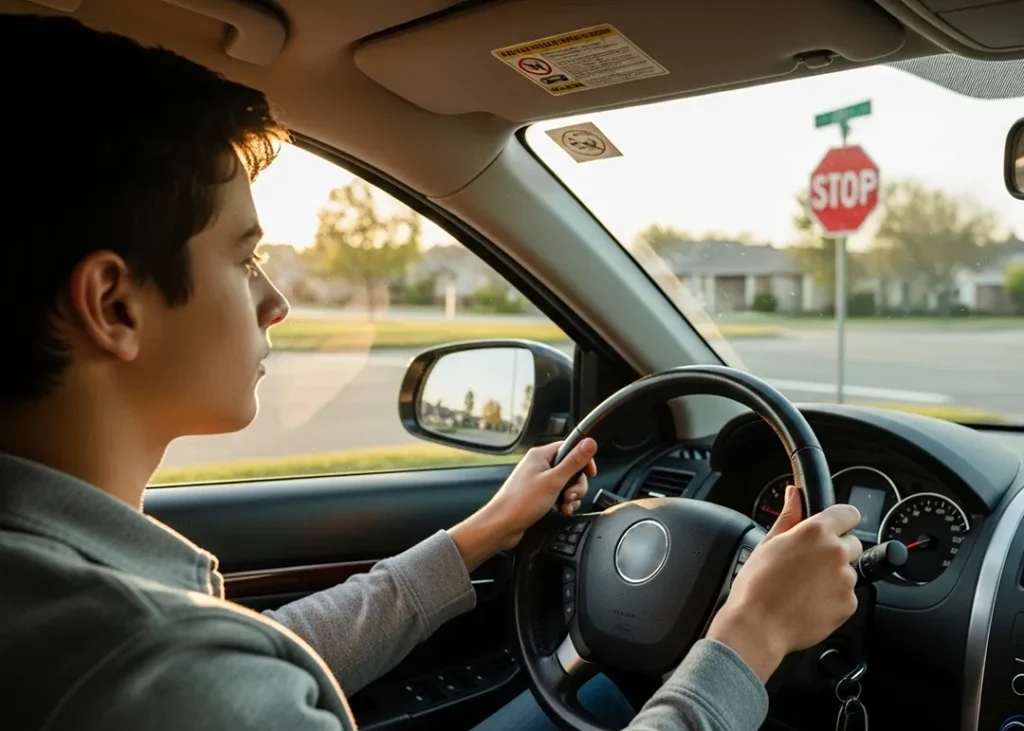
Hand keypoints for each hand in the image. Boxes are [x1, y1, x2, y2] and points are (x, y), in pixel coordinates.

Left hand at [448, 439, 597, 570]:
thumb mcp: (554, 481)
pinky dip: (564, 503)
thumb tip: (590, 442)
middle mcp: (539, 465)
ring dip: (571, 497)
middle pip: (571, 468)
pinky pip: (559, 495)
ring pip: (567, 484)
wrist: (501, 526)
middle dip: (576, 485)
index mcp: (540, 455)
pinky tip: (562, 511)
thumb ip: (574, 462)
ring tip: (565, 506)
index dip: (583, 460)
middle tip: (570, 495)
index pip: (570, 447)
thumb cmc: (520, 503)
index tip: (590, 473)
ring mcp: (538, 481)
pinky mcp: (538, 495)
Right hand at [707, 485, 862, 682]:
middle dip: (835, 550)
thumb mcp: (768, 543)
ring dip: (833, 576)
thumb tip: (794, 494)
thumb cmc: (757, 584)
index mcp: (815, 532)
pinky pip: (847, 595)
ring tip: (805, 586)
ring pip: (848, 571)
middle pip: (852, 543)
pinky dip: (833, 598)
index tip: (834, 527)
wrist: (758, 625)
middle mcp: (835, 553)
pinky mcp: (849, 604)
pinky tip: (810, 601)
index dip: (840, 520)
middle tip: (809, 563)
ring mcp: (845, 580)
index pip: (848, 513)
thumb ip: (789, 516)